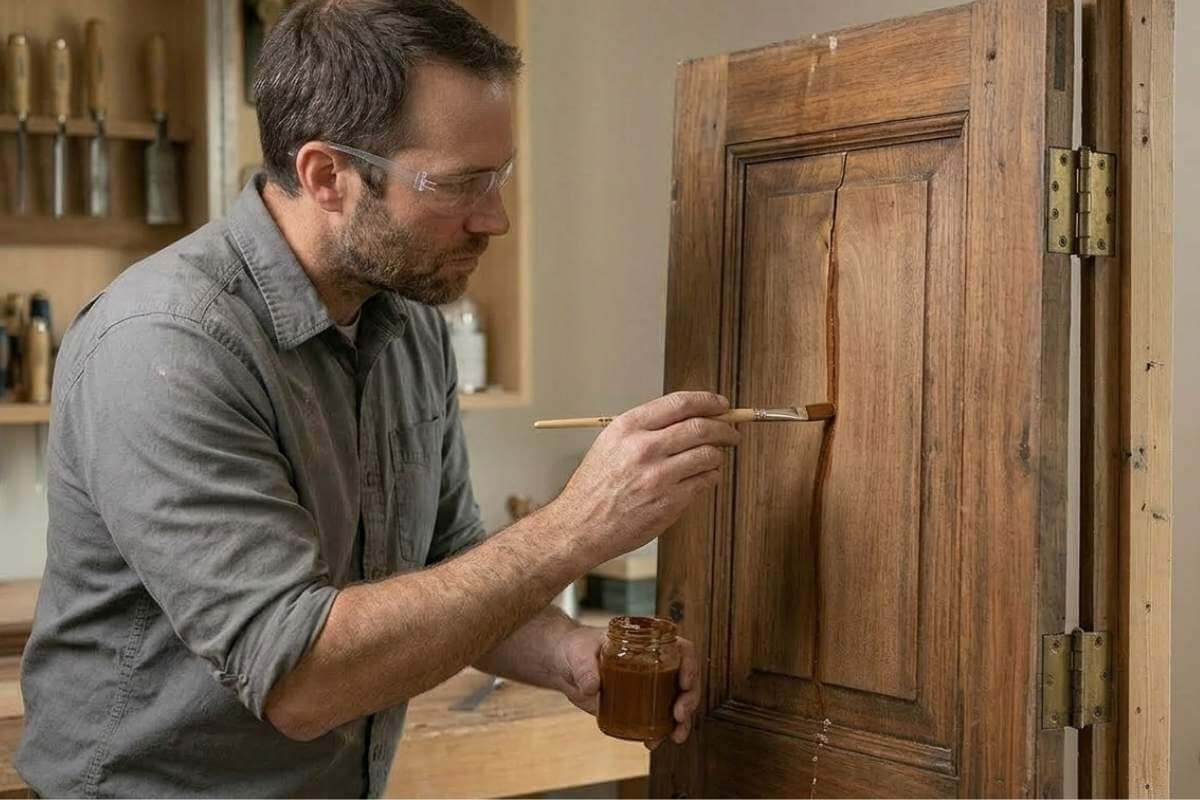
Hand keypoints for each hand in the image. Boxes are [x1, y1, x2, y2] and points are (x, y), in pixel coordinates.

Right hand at [552, 391, 739, 564]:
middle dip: (725, 428)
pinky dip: (711, 476)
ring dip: (719, 455)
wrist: (581, 525)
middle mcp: (643, 448)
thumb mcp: (612, 443)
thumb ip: (647, 428)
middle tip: (732, 433)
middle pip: (701, 427)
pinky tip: (704, 477)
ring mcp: (658, 476)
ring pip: (709, 455)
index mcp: (628, 427)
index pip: (680, 403)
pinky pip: (705, 481)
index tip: (721, 405)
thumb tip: (690, 416)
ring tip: (715, 458)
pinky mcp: (670, 502)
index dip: (708, 401)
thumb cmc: (596, 485)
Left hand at [554, 626, 701, 746]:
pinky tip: (653, 742)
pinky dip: (660, 732)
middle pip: (686, 679)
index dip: (690, 664)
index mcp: (648, 643)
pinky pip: (657, 719)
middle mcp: (654, 664)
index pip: (682, 649)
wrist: (564, 666)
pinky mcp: (637, 705)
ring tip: (675, 735)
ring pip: (677, 702)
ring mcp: (648, 686)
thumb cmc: (575, 648)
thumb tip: (592, 687)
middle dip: (689, 698)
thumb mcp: (579, 653)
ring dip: (682, 721)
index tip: (685, 681)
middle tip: (679, 714)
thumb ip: (585, 669)